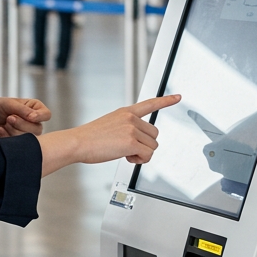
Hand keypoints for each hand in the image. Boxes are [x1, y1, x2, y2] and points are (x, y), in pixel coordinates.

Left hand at [0, 97, 51, 139]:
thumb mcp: (7, 103)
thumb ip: (22, 110)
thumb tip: (34, 118)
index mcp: (33, 108)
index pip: (46, 114)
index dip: (40, 117)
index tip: (30, 117)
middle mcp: (32, 121)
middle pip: (38, 129)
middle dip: (22, 125)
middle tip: (9, 119)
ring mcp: (24, 133)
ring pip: (29, 139)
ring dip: (15, 132)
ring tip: (3, 125)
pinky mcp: (16, 143)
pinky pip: (18, 146)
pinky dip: (8, 138)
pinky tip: (0, 131)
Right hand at [39, 95, 180, 176]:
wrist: (78, 143)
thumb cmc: (90, 138)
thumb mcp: (110, 125)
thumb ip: (126, 128)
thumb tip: (137, 143)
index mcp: (126, 112)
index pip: (150, 103)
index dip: (166, 100)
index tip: (178, 96)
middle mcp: (131, 118)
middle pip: (154, 134)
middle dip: (145, 145)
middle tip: (129, 149)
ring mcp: (132, 129)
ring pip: (152, 146)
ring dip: (142, 153)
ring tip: (124, 153)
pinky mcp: (131, 142)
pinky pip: (147, 155)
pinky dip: (139, 160)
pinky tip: (126, 157)